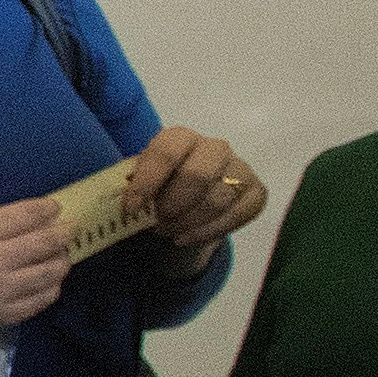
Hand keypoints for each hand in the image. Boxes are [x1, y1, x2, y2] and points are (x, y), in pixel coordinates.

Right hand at [0, 198, 67, 346]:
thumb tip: (32, 220)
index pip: (27, 215)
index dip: (48, 209)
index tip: (55, 207)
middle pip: (47, 243)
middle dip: (64, 233)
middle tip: (68, 230)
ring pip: (51, 273)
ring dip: (61, 261)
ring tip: (60, 257)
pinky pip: (40, 300)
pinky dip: (50, 288)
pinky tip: (46, 282)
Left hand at [125, 128, 264, 262]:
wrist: (187, 206)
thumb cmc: (156, 191)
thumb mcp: (138, 184)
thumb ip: (129, 186)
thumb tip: (121, 202)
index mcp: (180, 138)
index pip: (166, 153)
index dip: (147, 182)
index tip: (131, 208)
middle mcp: (214, 148)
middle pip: (197, 176)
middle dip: (172, 206)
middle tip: (157, 223)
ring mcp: (239, 168)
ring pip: (218, 198)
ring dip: (188, 222)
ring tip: (168, 232)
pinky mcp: (256, 192)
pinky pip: (238, 214)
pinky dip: (209, 231)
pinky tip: (187, 237)